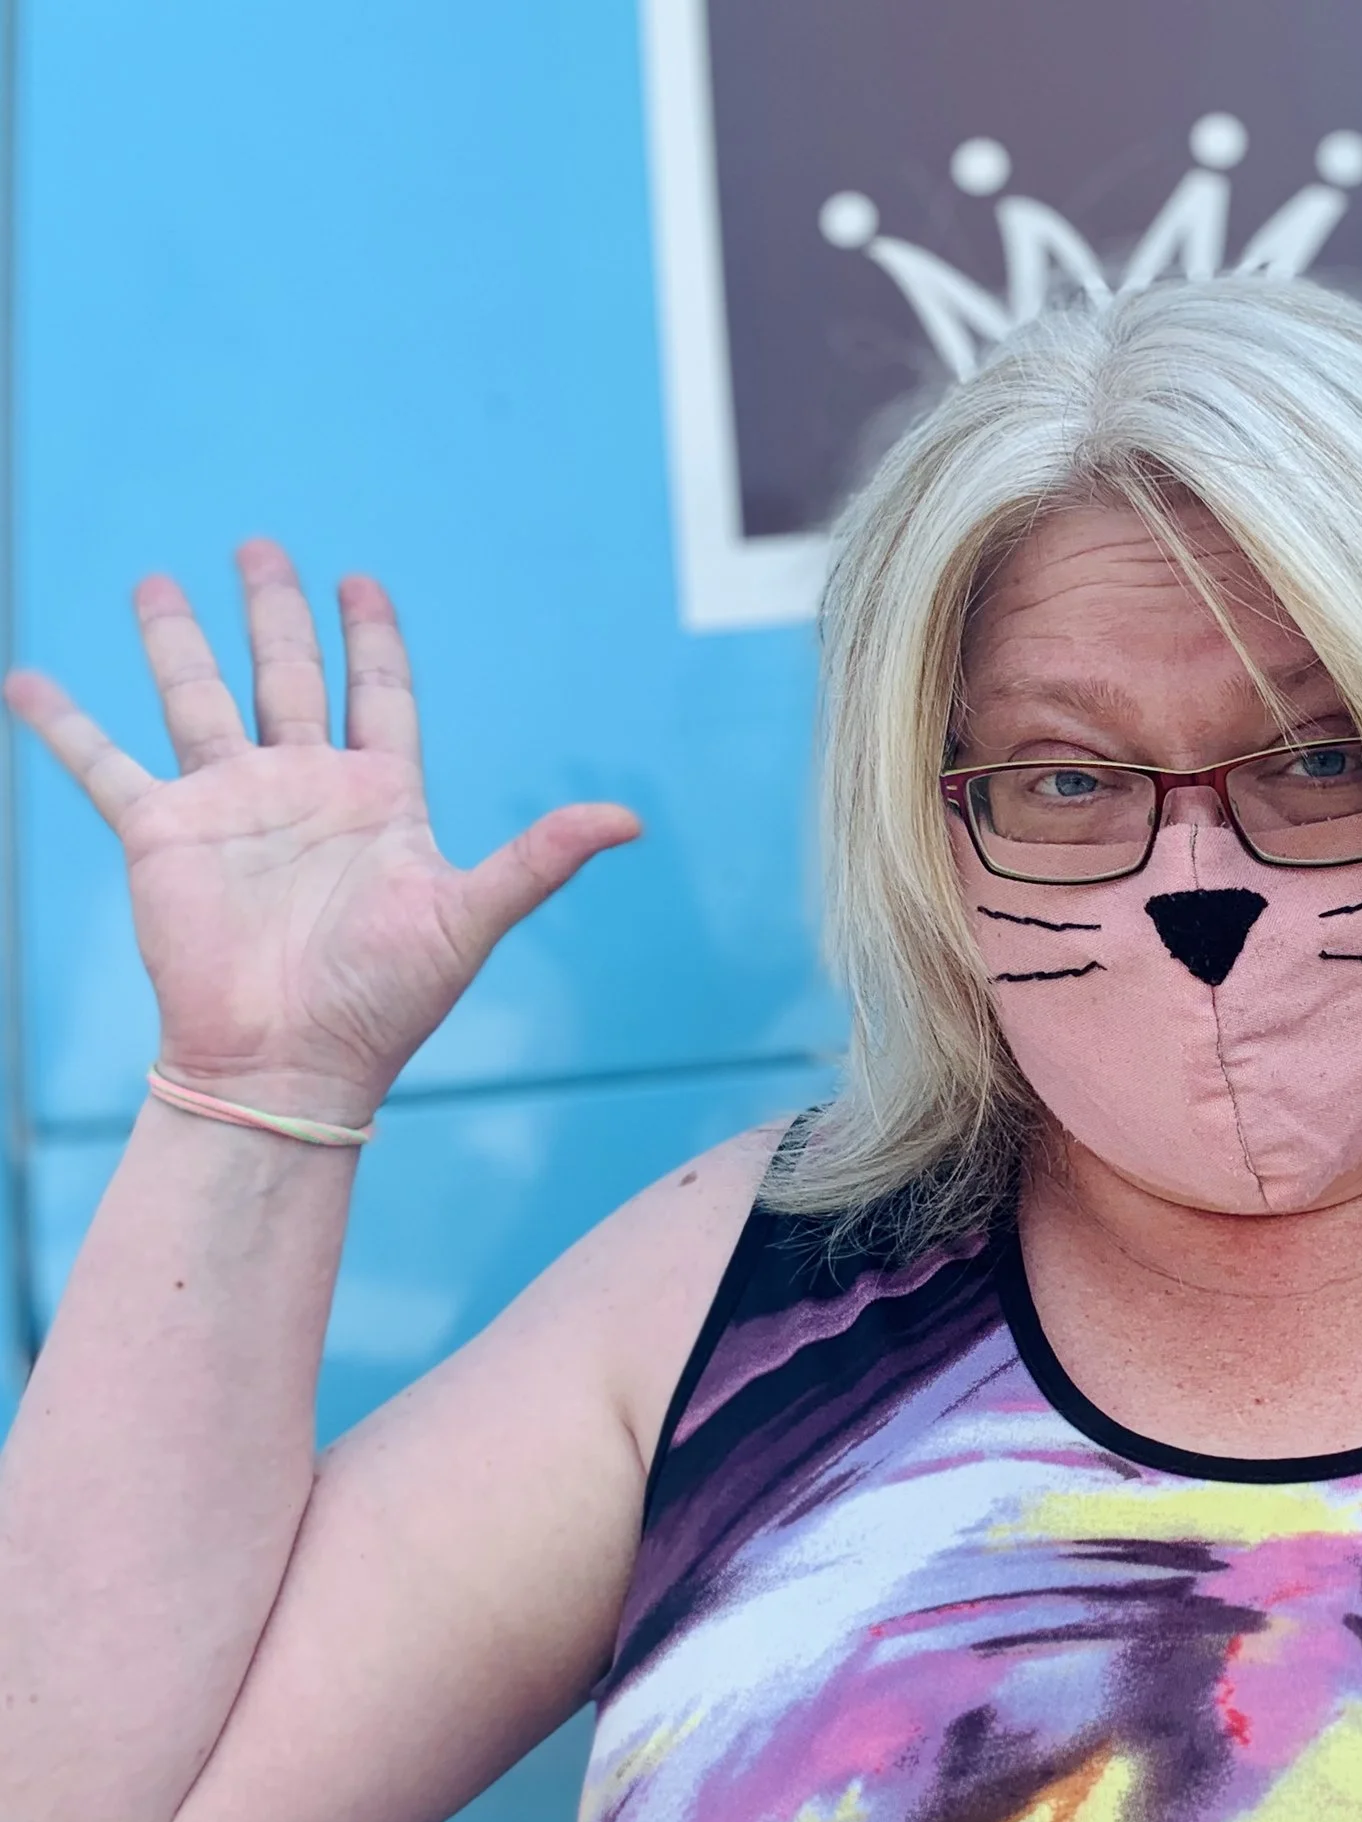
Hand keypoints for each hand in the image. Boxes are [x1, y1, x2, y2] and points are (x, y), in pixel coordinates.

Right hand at [3, 542, 639, 1123]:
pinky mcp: (164, 835)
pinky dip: (64, 724)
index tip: (362, 582)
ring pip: (196, 698)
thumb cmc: (386, 1002)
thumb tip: (631, 820)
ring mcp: (230, 807)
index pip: (378, 695)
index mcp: (379, 799)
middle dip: (277, 613)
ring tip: (155, 581)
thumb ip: (542, 858)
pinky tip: (28, 681)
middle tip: (263, 548)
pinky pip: (103, 765)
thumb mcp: (471, 917)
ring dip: (176, 641)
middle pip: (289, 675)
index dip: (372, 638)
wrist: (292, 1062)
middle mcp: (303, 791)